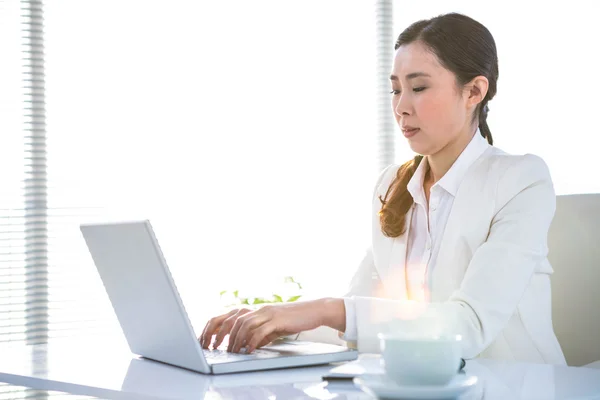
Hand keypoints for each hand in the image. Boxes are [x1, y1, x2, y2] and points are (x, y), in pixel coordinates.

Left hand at [199, 298, 344, 352]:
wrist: (314, 311)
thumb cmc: (294, 320)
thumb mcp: (273, 327)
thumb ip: (260, 334)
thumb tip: (248, 345)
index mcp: (255, 310)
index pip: (229, 316)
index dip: (215, 327)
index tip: (207, 340)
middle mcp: (259, 309)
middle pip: (232, 319)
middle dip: (220, 334)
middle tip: (213, 347)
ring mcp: (268, 313)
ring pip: (244, 324)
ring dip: (236, 339)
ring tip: (232, 352)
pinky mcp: (278, 319)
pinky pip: (261, 330)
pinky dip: (253, 341)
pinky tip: (250, 350)